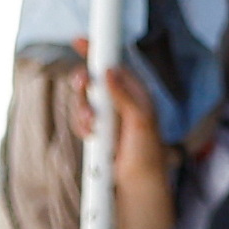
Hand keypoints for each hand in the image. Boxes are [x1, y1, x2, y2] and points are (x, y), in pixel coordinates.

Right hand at [65, 50, 173, 228]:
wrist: (139, 187)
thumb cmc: (148, 155)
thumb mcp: (140, 122)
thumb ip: (124, 95)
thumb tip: (109, 71)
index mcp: (135, 94)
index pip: (114, 64)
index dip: (97, 50)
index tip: (81, 40)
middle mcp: (119, 102)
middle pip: (92, 79)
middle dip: (84, 83)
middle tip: (82, 85)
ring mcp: (106, 117)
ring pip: (83, 99)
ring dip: (83, 109)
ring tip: (92, 124)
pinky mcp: (96, 132)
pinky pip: (80, 119)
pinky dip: (83, 125)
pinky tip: (92, 135)